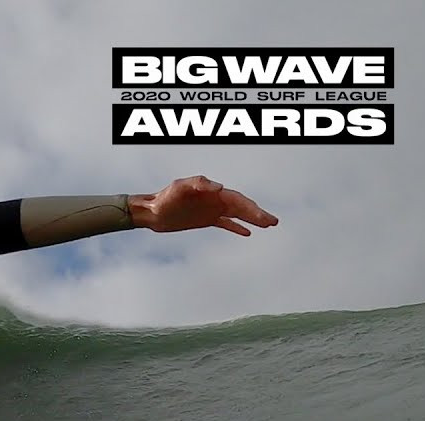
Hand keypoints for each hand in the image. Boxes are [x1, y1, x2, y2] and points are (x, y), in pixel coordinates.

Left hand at [131, 175, 278, 235]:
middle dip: (258, 214)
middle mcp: (215, 200)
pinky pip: (225, 223)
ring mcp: (211, 210)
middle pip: (241, 207)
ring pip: (237, 215)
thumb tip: (219, 187)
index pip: (237, 200)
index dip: (251, 208)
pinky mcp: (205, 219)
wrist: (151, 211)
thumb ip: (199, 184)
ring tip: (268, 225)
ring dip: (252, 220)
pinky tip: (248, 232)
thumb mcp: (179, 188)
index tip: (262, 216)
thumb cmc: (164, 198)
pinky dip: (236, 227)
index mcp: (212, 192)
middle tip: (273, 222)